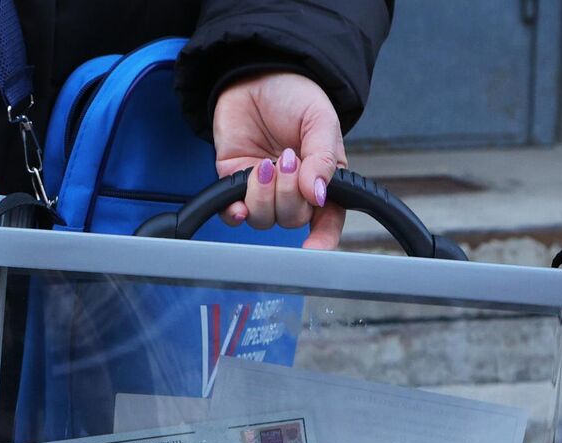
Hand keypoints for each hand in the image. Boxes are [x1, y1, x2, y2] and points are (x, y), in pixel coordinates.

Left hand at [211, 72, 346, 249]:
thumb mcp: (320, 120)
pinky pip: (233, 214)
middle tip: (286, 158)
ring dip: (263, 196)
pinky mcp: (234, 184)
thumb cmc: (294, 96)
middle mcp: (294, 191)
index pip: (328, 220)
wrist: (255, 74)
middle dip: (289, 195)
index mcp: (322, 179)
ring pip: (264, 219)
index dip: (323, 239)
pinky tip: (238, 200)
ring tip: (266, 163)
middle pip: (293, 219)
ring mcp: (263, 190)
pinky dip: (235, 211)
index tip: (315, 248)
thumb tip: (317, 194)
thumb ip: (323, 157)